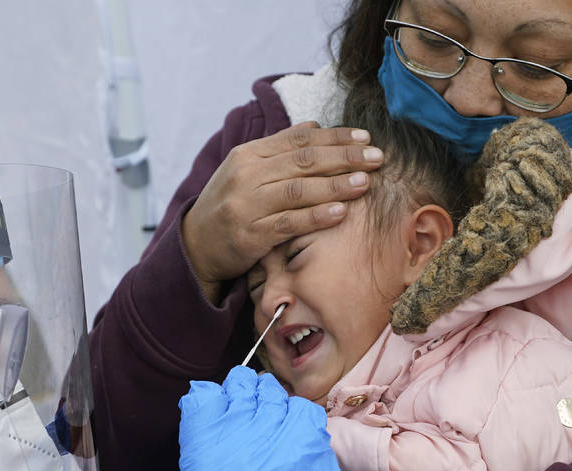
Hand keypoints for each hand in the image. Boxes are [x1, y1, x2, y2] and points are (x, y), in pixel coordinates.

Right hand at [179, 366, 343, 470]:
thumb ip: (201, 445)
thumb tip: (207, 401)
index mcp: (203, 451)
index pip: (203, 395)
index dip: (215, 398)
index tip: (224, 407)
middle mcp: (237, 439)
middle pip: (240, 385)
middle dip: (243, 394)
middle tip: (251, 415)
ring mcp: (276, 440)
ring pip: (271, 392)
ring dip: (270, 404)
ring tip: (273, 428)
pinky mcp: (309, 447)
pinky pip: (303, 409)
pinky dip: (297, 417)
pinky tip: (294, 437)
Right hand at [182, 122, 382, 300]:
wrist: (195, 245)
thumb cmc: (230, 204)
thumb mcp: (247, 170)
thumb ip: (280, 148)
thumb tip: (315, 125)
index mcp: (248, 155)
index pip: (298, 140)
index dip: (335, 137)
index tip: (365, 138)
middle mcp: (246, 176)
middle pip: (302, 161)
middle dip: (344, 158)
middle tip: (377, 157)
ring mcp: (246, 205)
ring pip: (297, 190)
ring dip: (335, 185)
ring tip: (365, 182)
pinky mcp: (249, 235)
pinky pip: (288, 223)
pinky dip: (315, 217)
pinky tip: (340, 213)